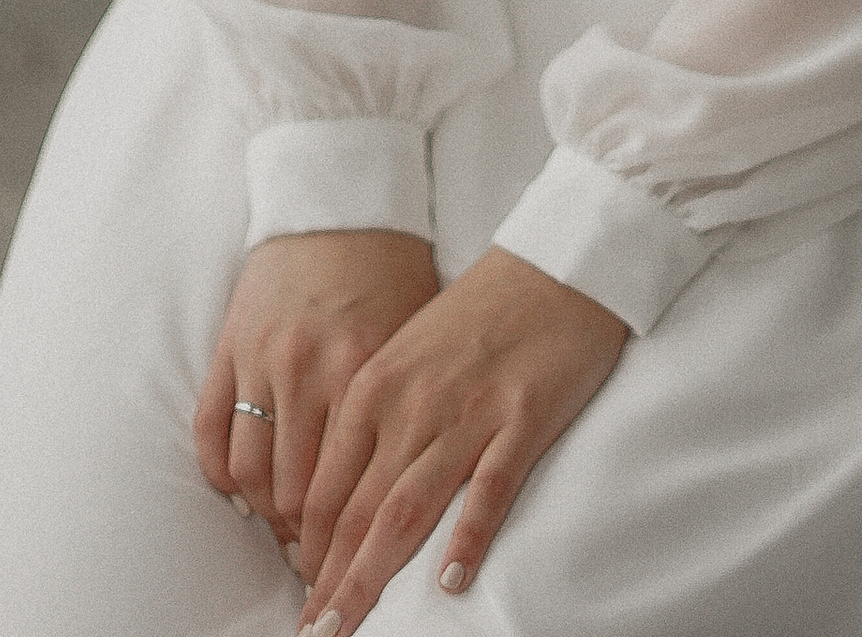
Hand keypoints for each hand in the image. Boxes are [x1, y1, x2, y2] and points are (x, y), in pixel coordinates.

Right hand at [197, 230, 441, 569]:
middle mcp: (308, 368)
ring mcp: (261, 357)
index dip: (347, 541)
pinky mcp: (228, 345)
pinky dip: (222, 473)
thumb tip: (412, 486)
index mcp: (363, 368)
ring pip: (250, 472)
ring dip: (266, 513)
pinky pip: (210, 431)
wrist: (341, 199)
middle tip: (319, 558)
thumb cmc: (393, 269)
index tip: (352, 566)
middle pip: (295, 492)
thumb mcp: (418, 333)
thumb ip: (409, 405)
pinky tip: (243, 492)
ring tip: (286, 529)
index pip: (347, 488)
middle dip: (306, 539)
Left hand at [291, 248, 627, 626]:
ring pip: (407, 510)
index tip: (304, 596)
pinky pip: (489, 487)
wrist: (557, 261)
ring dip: (373, 576)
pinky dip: (468, 536)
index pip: (325, 489)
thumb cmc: (480, 313)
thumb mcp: (408, 355)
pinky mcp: (523, 417)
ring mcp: (467, 412)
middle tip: (315, 634)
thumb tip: (340, 494)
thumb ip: (373, 419)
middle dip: (330, 583)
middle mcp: (410, 403)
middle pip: (356, 512)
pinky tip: (450, 579)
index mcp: (374, 385)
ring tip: (349, 626)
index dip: (308, 553)